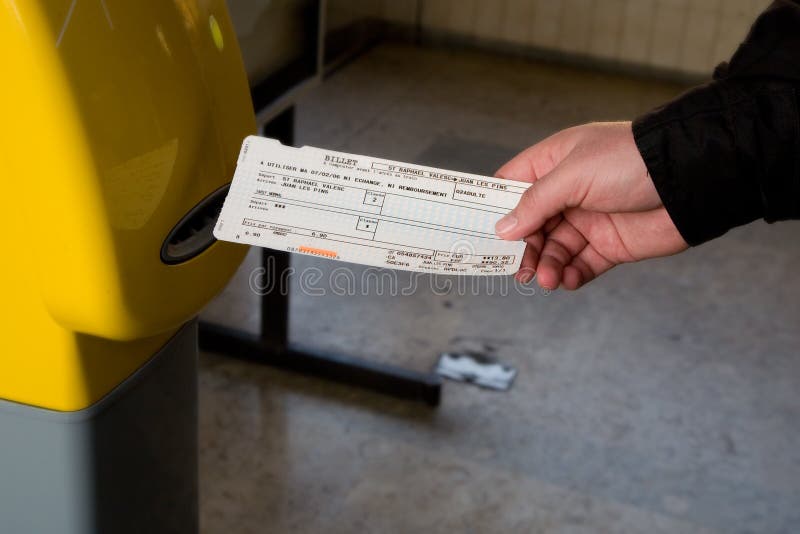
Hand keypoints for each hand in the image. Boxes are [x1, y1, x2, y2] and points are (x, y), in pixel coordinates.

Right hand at [495, 122, 687, 289]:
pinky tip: (568, 281)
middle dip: (522, 249)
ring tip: (548, 279)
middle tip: (520, 269)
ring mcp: (587, 220)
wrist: (690, 179)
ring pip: (553, 250)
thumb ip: (535, 203)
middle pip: (529, 226)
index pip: (511, 186)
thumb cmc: (630, 161)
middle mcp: (567, 193)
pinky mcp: (608, 245)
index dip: (495, 209)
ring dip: (546, 266)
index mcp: (553, 164)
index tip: (480, 234)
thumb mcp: (573, 175)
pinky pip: (580, 265)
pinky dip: (571, 276)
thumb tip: (503, 229)